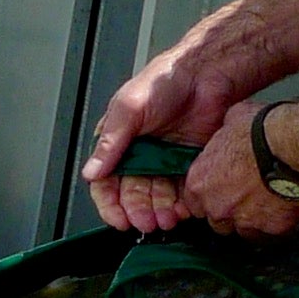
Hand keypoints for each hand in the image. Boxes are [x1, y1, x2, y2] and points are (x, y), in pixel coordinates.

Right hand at [83, 41, 251, 232]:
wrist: (206, 74)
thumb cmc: (165, 80)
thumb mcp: (129, 108)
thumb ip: (111, 142)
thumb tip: (91, 172)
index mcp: (118, 142)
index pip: (106, 182)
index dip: (110, 204)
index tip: (119, 219)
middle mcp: (139, 155)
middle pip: (133, 195)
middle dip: (138, 212)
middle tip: (147, 223)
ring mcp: (164, 161)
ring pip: (157, 197)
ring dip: (160, 211)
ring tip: (167, 220)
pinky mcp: (187, 164)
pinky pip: (182, 191)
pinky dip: (182, 203)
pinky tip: (184, 209)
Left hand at [179, 108, 298, 238]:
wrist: (290, 144)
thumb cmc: (260, 128)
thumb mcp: (230, 120)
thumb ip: (222, 137)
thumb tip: (229, 131)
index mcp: (200, 183)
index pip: (195, 202)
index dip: (210, 195)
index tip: (222, 189)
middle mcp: (216, 207)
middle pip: (217, 219)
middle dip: (230, 210)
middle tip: (248, 194)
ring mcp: (243, 221)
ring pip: (243, 231)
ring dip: (252, 221)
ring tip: (267, 203)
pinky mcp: (270, 229)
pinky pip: (270, 235)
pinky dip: (276, 225)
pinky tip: (284, 210)